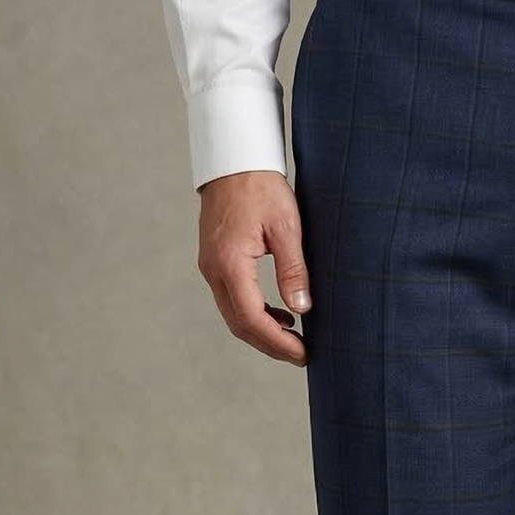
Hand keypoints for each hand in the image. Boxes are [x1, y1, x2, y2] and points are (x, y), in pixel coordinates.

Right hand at [195, 169, 310, 364]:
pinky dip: (254, 313)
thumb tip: (302, 309)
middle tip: (302, 355)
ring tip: (294, 339)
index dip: (278, 343)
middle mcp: (214, 270)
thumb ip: (293, 269)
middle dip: (271, 345)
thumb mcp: (287, 226)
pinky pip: (232, 299)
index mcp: (230, 264)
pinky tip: (280, 314)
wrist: (234, 160)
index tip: (303, 354)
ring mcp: (210, 267)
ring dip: (262, 331)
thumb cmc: (262, 186)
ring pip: (233, 315)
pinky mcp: (215, 261)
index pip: (252, 319)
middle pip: (239, 324)